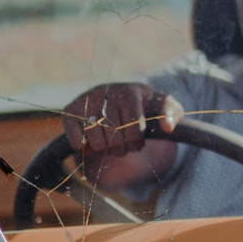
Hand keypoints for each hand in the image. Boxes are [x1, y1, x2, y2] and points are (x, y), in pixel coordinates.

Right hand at [62, 83, 182, 157]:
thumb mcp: (165, 108)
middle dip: (121, 148)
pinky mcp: (70, 110)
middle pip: (114, 137)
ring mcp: (86, 99)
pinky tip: (92, 143)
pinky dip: (84, 148)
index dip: (137, 142)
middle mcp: (105, 91)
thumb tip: (167, 128)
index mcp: (130, 91)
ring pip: (94, 140)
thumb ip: (172, 115)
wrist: (123, 98)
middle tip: (124, 145)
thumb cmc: (147, 107)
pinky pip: (75, 139)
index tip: (138, 142)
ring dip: (104, 150)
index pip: (134, 128)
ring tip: (110, 143)